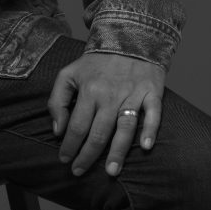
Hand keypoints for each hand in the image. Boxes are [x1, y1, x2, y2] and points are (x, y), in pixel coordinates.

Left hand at [48, 52, 164, 177]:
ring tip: (110, 172)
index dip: (69, 145)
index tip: (64, 160)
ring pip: (124, 128)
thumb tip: (57, 130)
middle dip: (87, 155)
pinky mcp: (152, 93)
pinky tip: (145, 147)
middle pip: (98, 132)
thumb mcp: (69, 73)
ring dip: (117, 151)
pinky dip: (150, 130)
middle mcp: (110, 95)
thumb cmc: (96, 62)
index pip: (76, 125)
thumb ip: (57, 100)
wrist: (127, 37)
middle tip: (80, 172)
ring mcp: (132, 95)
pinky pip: (153, 114)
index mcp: (89, 90)